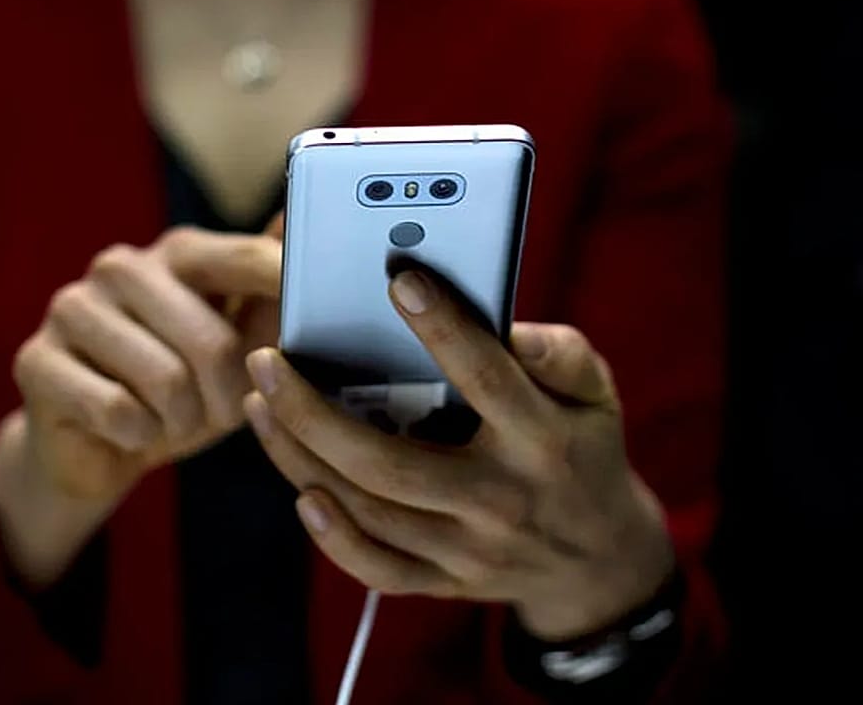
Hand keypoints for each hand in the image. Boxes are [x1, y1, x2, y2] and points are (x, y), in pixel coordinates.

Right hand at [13, 224, 282, 500]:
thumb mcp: (238, 349)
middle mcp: (121, 266)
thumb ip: (273, 298)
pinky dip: (139, 436)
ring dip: (182, 422)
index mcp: (178, 253)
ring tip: (172, 421)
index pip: (246, 258)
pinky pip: (117, 411)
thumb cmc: (181, 391)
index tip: (324, 318)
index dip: (288, 288)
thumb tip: (298, 227)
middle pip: (212, 340)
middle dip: (228, 397)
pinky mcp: (36, 359)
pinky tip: (130, 431)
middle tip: (221, 414)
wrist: (96, 450)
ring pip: (166, 381)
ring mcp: (72, 308)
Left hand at [242, 269, 676, 639]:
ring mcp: (469, 551)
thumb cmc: (583, 449)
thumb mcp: (596, 394)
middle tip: (266, 360)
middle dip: (313, 412)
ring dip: (301, 458)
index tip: (399, 280)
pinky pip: (377, 568)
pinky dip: (333, 536)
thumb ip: (559, 354)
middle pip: (390, 463)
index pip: (487, 378)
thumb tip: (507, 326)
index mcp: (542, 441)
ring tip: (260, 404)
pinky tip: (300, 490)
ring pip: (368, 511)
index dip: (443, 328)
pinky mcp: (446, 582)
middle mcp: (501, 500)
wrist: (602, 562)